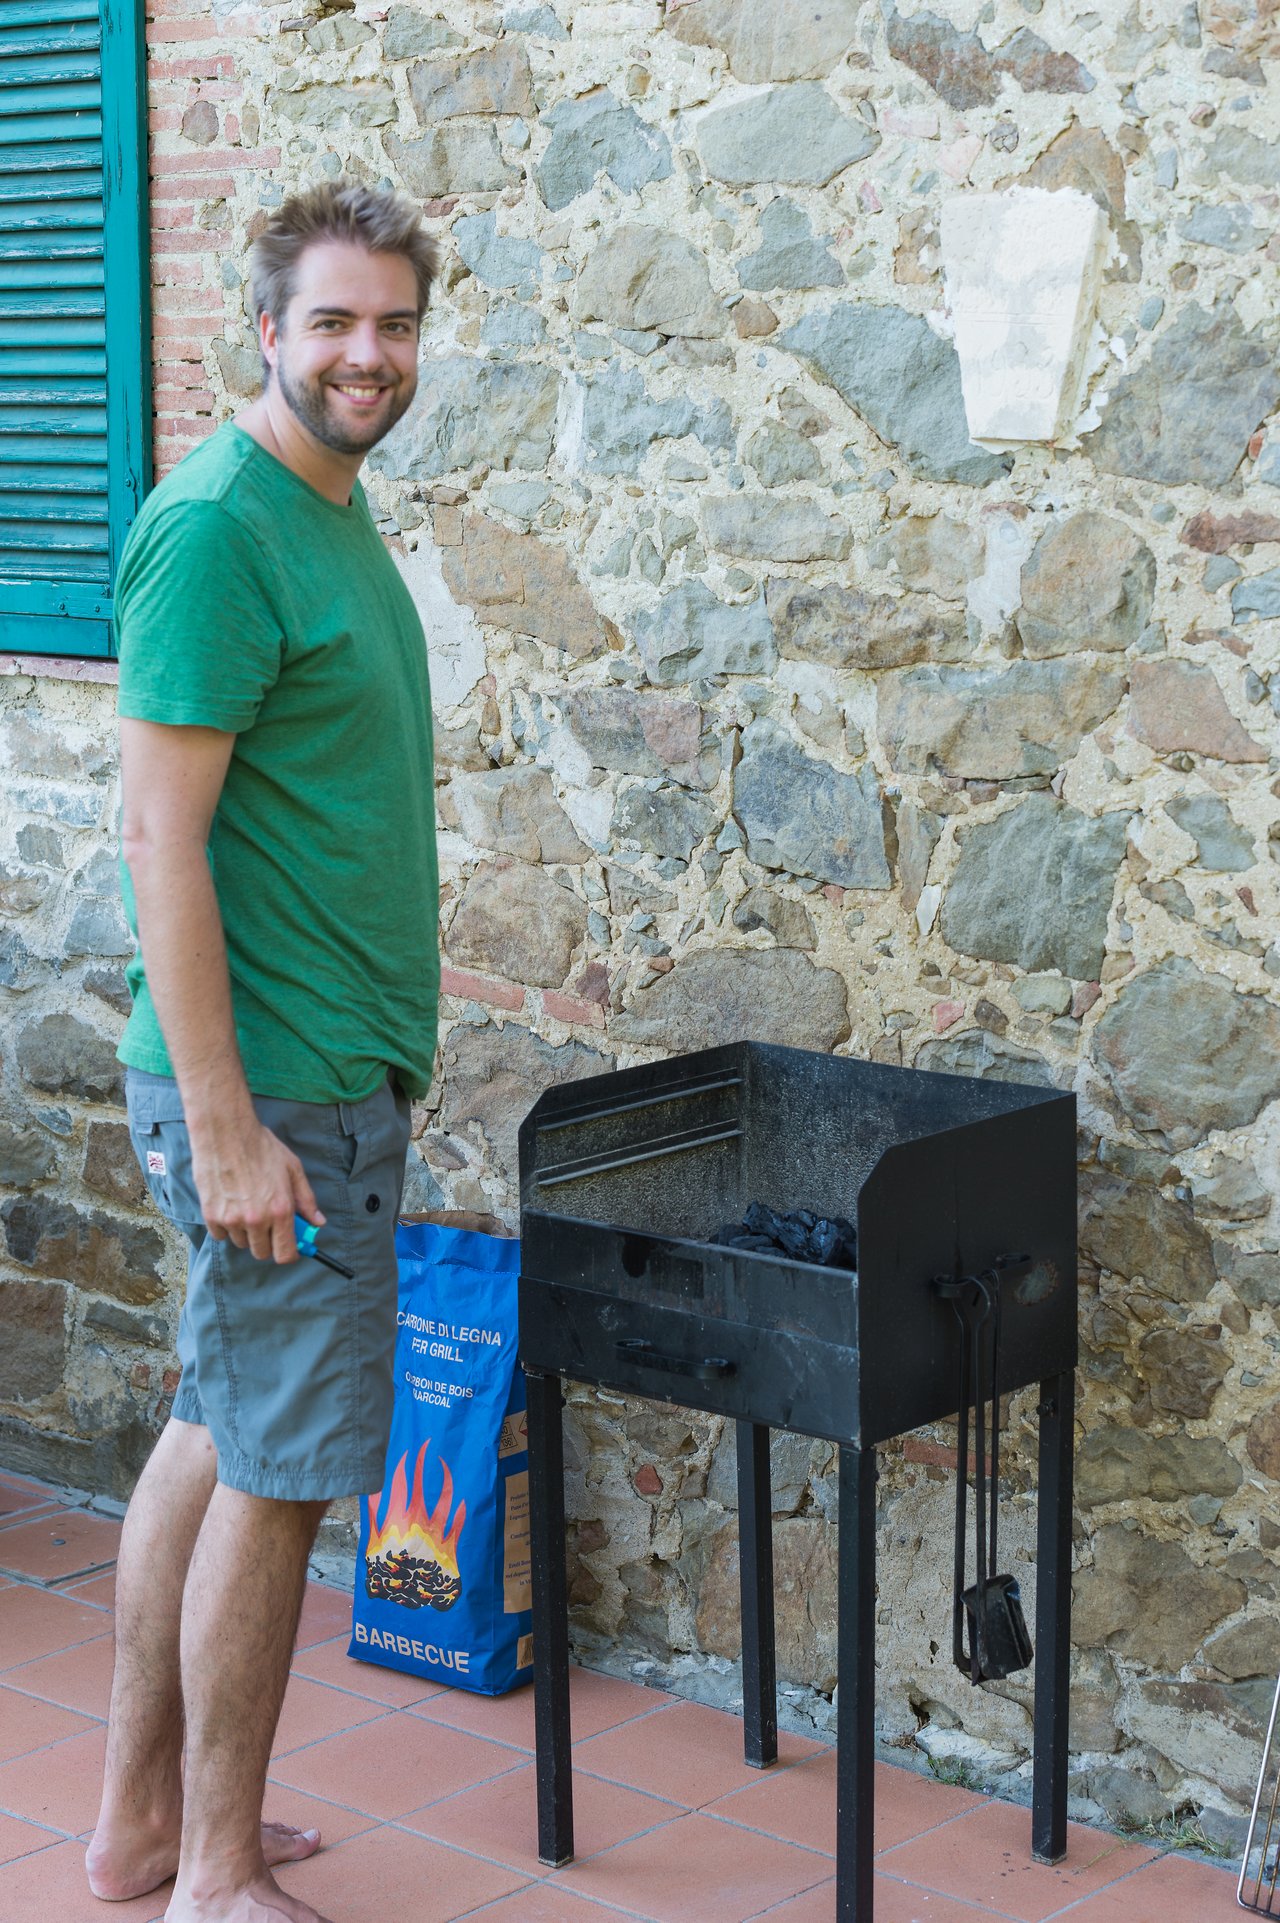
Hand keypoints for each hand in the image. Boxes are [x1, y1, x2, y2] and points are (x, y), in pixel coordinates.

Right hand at [190, 1116, 323, 1263]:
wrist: (226, 1132)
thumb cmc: (261, 1147)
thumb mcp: (293, 1169)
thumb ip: (306, 1199)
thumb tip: (318, 1222)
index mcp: (280, 1210)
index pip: (285, 1254)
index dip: (289, 1253)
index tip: (288, 1246)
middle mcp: (256, 1219)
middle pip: (262, 1253)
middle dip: (268, 1241)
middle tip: (268, 1221)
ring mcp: (231, 1219)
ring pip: (242, 1243)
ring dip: (246, 1232)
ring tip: (247, 1206)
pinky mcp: (211, 1215)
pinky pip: (220, 1235)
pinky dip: (226, 1226)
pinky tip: (230, 1205)